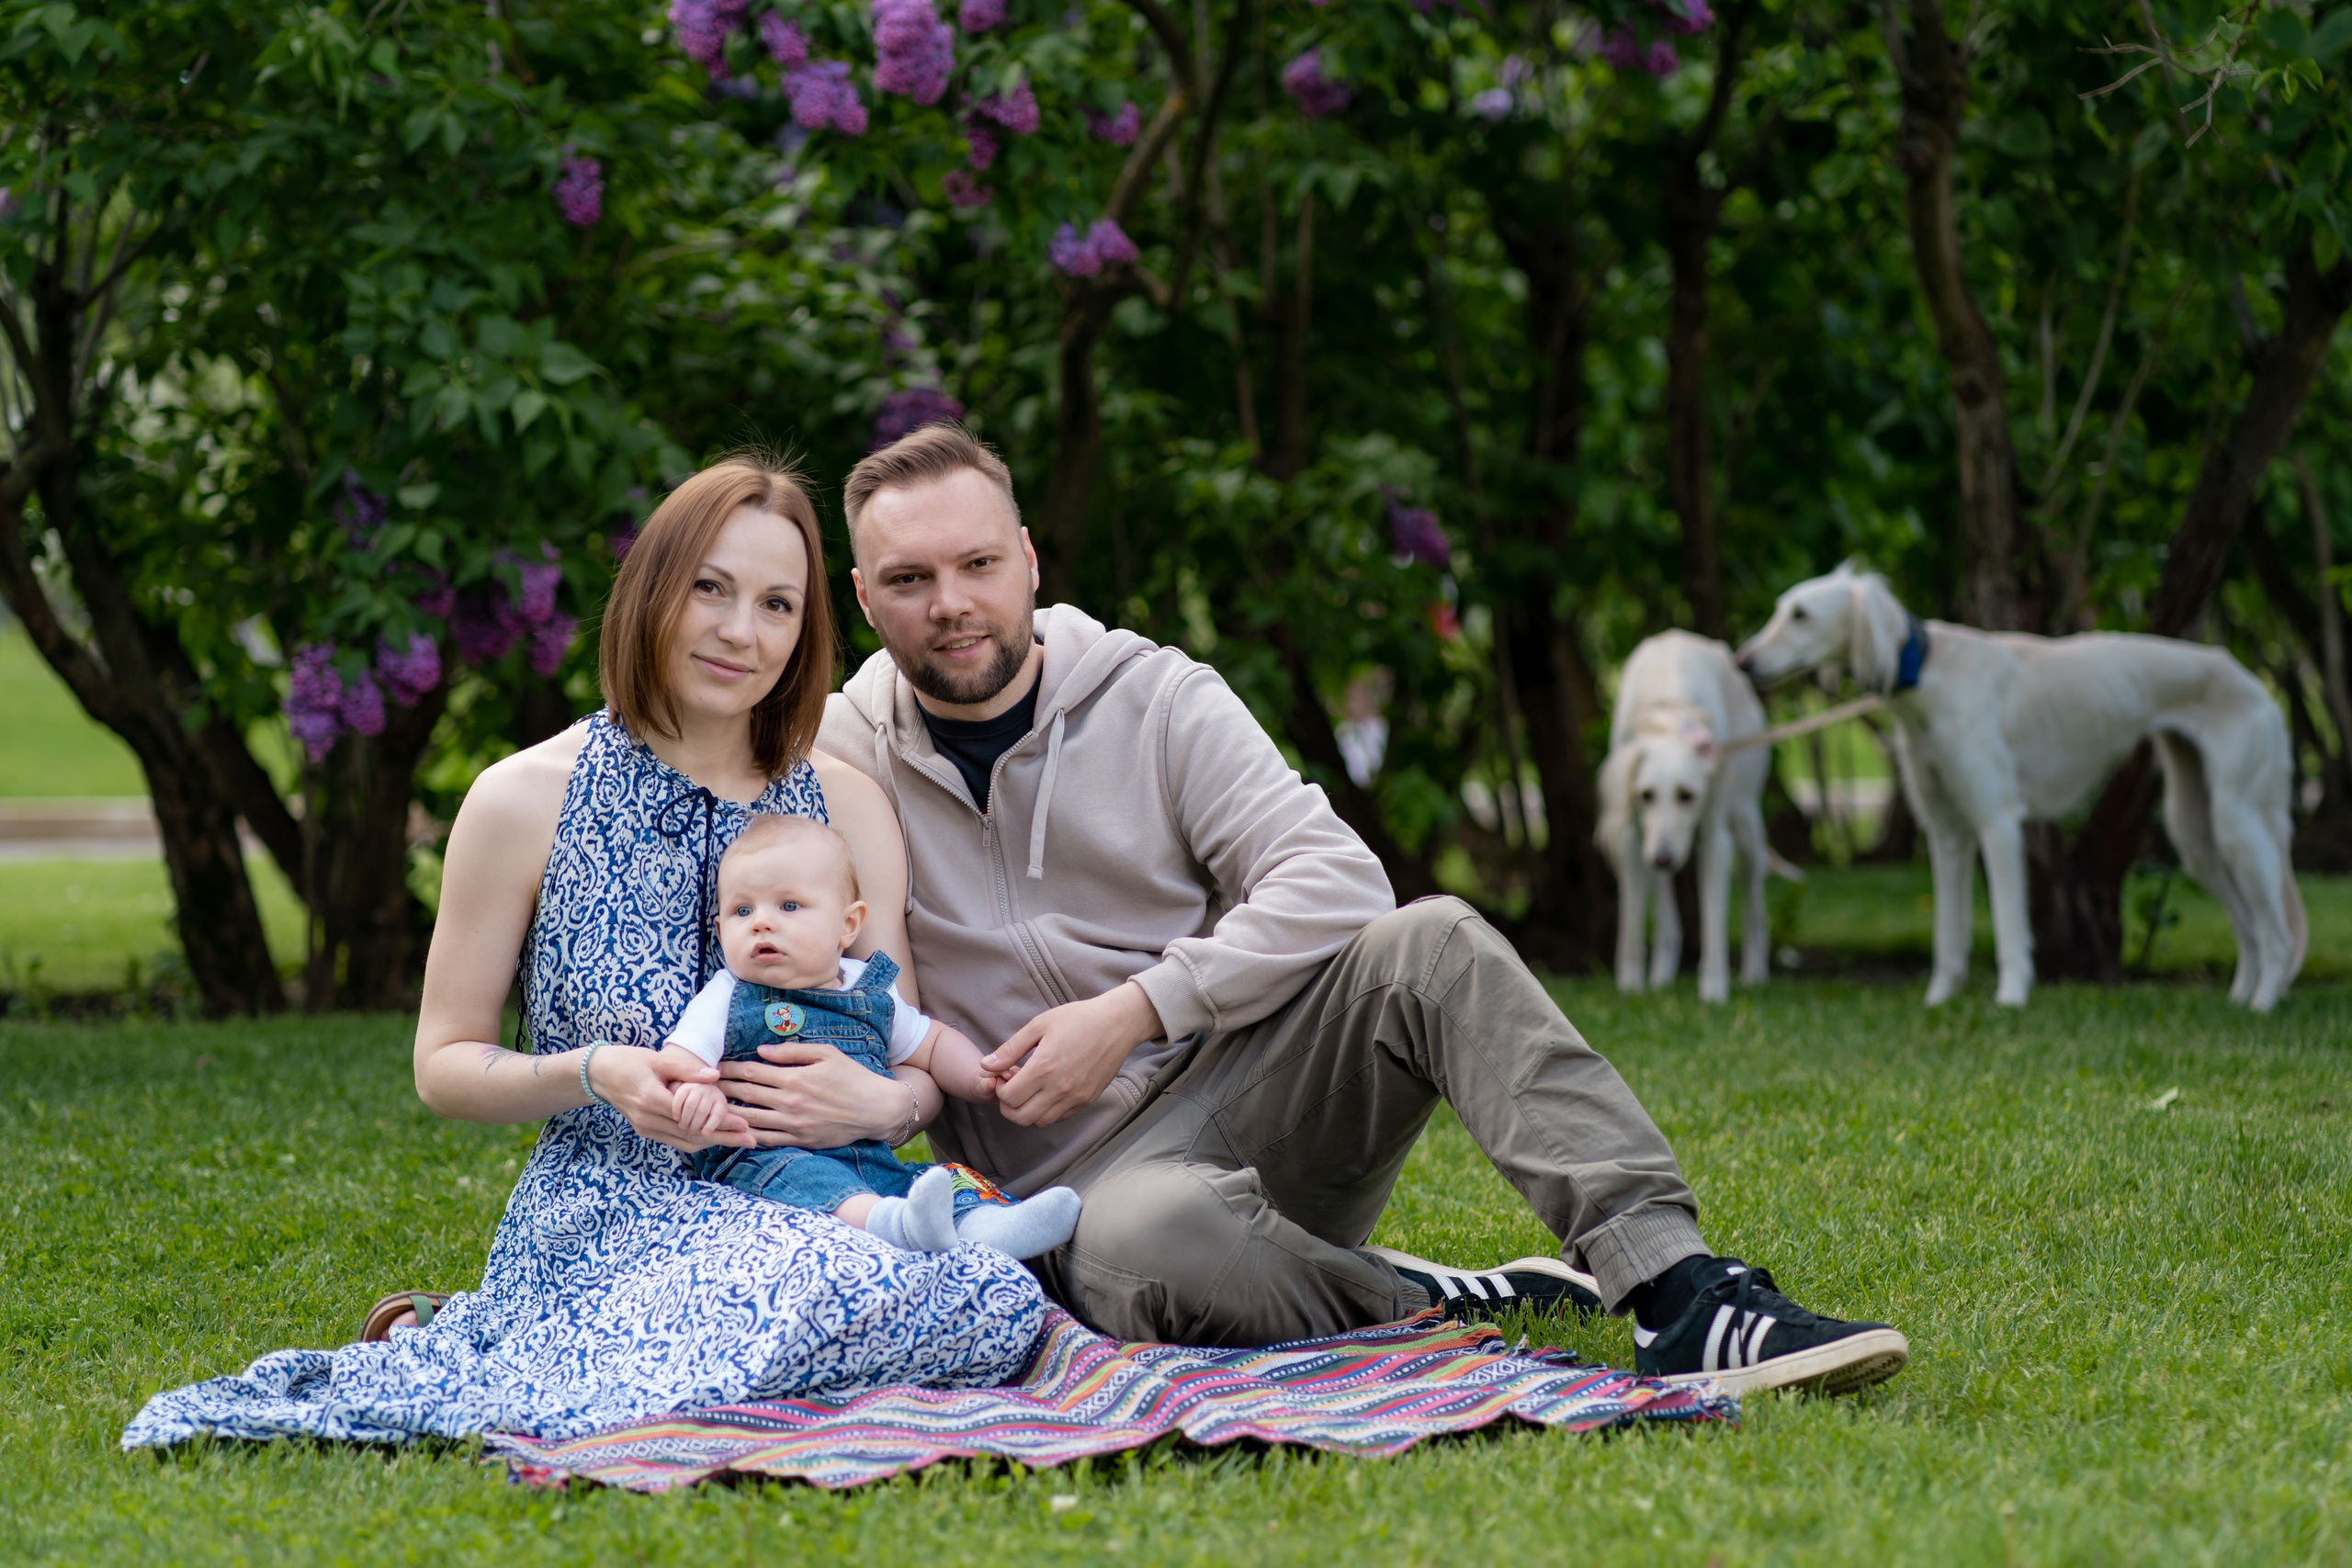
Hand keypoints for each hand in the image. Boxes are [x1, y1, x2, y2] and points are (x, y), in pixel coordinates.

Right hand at [590, 1046, 752, 1151]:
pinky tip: (715, 1139)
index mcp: (652, 1100)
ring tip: (739, 1141)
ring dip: (713, 1143)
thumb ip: (686, 1070)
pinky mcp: (645, 1130)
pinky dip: (696, 1141)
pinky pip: (675, 1141)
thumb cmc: (628, 1061)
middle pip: (692, 1135)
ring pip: (684, 1142)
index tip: (744, 1124)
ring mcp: (645, 1128)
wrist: (598, 1074)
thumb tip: (715, 1076)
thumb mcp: (657, 1060)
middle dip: (724, 1138)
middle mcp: (648, 1119)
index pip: (693, 1118)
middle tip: (751, 1140)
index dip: (720, 1123)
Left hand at [720, 1037, 910, 1147]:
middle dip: (722, 1089)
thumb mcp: (826, 1053)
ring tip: (711, 1108)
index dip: (730, 1068)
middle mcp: (789, 1102)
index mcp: (795, 1078)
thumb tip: (761, 1051)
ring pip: (750, 1118)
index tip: (714, 1066)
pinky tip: (735, 1130)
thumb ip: (792, 1051)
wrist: (875, 1108)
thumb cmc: (852, 1076)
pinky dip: (747, 1135)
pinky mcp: (799, 1140)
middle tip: (703, 1086)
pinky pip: (766, 1139)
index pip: (752, 1071)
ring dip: (728, 1112)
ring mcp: (793, 1124)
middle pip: (745, 1094)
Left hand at [984, 982, 1162, 1127]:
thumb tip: (987, 1065)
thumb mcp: (1040, 1025)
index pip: (1009, 1097)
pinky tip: (1046, 1092)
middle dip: (1008, 1105)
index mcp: (1044, 1068)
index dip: (1000, 1089)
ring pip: (1039, 1122)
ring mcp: (1075, 1097)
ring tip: (1029, 1090)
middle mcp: (1060, 1088)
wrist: (1117, 1024)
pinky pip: (1059, 1118)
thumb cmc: (1078, 1019)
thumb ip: (1011, 1048)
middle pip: (1020, 1117)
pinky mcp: (1087, 1100)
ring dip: (1027, 1111)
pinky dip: (1046, 1111)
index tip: (1004, 1075)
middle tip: (1012, 1087)